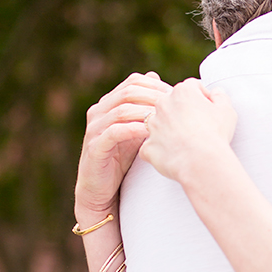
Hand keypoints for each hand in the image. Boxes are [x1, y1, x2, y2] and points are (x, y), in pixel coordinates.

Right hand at [75, 72, 171, 218]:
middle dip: (155, 97)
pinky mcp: (95, 147)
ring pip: (121, 110)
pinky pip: (114, 133)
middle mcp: (98, 112)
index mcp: (108, 104)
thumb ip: (145, 110)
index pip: (133, 81)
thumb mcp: (135, 131)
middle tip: (174, 106)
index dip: (156, 85)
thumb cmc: (120, 159)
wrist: (100, 190)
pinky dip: (133, 130)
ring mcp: (95, 129)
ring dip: (146, 113)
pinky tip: (150, 134)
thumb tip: (159, 82)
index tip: (176, 96)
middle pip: (128, 92)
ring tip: (166, 119)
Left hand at [139, 79, 237, 183]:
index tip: (208, 112)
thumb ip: (221, 97)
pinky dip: (160, 151)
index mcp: (182, 92)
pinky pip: (152, 147)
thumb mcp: (227, 111)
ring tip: (186, 144)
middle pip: (172, 104)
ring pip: (159, 125)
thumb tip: (217, 92)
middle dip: (182, 113)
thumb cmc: (215, 134)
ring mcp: (153, 125)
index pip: (191, 87)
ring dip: (169, 131)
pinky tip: (174, 157)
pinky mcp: (148, 146)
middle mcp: (163, 104)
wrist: (201, 161)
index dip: (202, 98)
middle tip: (197, 129)